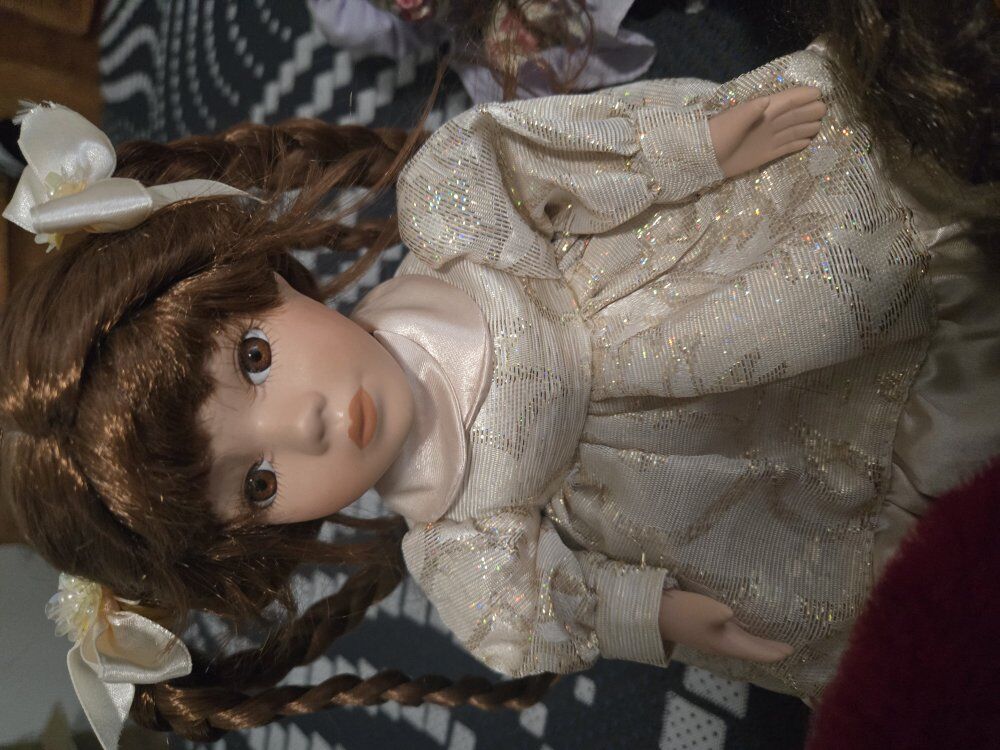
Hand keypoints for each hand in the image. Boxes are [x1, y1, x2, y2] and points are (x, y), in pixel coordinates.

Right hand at [659, 589, 793, 662]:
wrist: (655, 614)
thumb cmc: (682, 612)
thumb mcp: (702, 610)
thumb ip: (719, 613)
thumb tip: (732, 614)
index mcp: (726, 644)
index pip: (756, 652)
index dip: (774, 652)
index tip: (792, 650)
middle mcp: (722, 645)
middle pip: (751, 649)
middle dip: (769, 649)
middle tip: (788, 647)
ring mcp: (713, 638)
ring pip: (743, 643)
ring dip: (758, 643)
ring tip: (773, 638)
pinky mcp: (706, 629)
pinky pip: (734, 635)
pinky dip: (746, 633)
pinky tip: (746, 624)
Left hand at [708, 86, 826, 177]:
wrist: (704, 158)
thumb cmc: (717, 135)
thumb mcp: (732, 120)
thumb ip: (750, 111)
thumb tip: (768, 100)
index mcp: (762, 111)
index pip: (788, 100)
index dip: (804, 96)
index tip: (820, 93)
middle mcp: (769, 123)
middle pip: (795, 114)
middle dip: (810, 111)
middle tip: (824, 110)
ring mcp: (768, 139)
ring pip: (794, 130)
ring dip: (807, 127)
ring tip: (820, 125)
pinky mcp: (766, 154)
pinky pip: (786, 147)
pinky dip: (797, 144)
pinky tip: (808, 142)